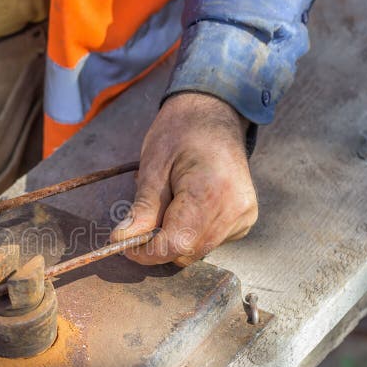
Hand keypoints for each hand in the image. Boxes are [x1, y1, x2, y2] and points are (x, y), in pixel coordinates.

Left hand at [110, 92, 257, 265]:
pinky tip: (186, 205)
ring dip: (174, 238)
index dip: (146, 252)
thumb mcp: (153, 166)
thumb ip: (142, 208)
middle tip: (141, 220)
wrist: (215, 114)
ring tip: (168, 204)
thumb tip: (121, 240)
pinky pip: (209, 242)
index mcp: (211, 192)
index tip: (124, 245)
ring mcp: (244, 216)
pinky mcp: (245, 220)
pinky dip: (190, 232)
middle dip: (158, 244)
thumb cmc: (181, 133)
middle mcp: (234, 209)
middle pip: (187, 251)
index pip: (176, 243)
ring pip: (197, 251)